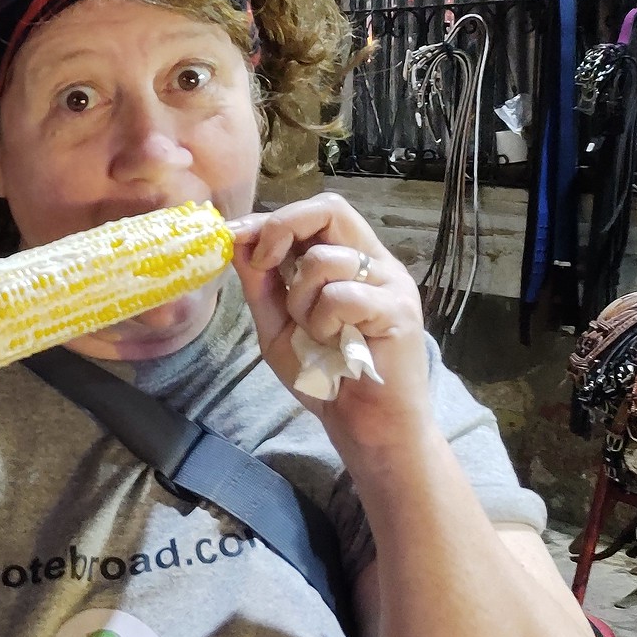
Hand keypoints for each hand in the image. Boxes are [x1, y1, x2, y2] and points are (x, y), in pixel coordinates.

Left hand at [229, 193, 431, 452]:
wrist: (364, 428)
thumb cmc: (326, 377)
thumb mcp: (278, 325)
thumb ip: (261, 283)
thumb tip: (237, 238)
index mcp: (351, 260)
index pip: (318, 212)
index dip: (273, 219)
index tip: (237, 237)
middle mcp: (376, 263)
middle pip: (331, 209)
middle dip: (284, 228)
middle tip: (264, 264)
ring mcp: (391, 285)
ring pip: (327, 258)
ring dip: (301, 297)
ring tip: (313, 331)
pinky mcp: (399, 312)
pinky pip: (343, 296)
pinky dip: (323, 321)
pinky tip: (333, 344)